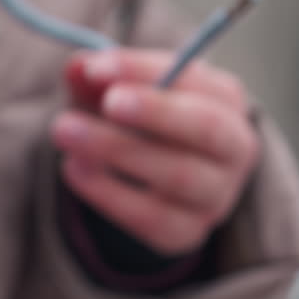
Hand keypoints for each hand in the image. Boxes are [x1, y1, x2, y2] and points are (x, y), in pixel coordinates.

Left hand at [51, 49, 259, 255]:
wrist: (148, 176)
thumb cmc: (138, 120)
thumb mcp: (118, 89)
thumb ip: (99, 76)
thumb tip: (78, 66)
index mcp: (225, 99)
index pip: (194, 78)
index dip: (143, 70)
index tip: (96, 67)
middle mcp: (234, 148)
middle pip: (207, 129)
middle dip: (156, 111)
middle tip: (107, 102)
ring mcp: (216, 196)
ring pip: (179, 175)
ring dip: (119, 150)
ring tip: (65, 130)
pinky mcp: (186, 232)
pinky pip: (151, 217)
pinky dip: (108, 193)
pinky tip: (73, 168)